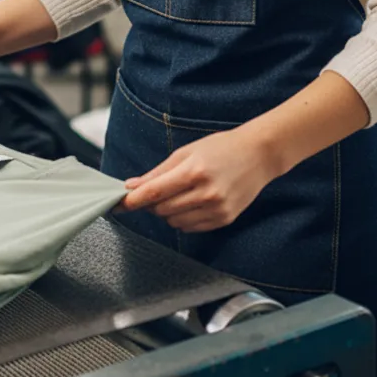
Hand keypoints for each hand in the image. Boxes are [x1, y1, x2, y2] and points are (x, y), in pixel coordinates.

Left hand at [121, 127, 281, 232]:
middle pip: (162, 209)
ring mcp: (217, 209)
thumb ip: (158, 172)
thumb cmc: (220, 148)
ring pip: (174, 221)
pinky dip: (183, 218)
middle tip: (154, 190)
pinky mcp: (225, 220)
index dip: (133, 200)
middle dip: (151, 202)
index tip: (117, 204)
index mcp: (194, 172)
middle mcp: (206, 193)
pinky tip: (191, 202)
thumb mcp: (185, 152)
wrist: (258, 155)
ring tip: (178, 193)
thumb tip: (131, 186)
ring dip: (167, 211)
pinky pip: (191, 227)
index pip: (154, 192)